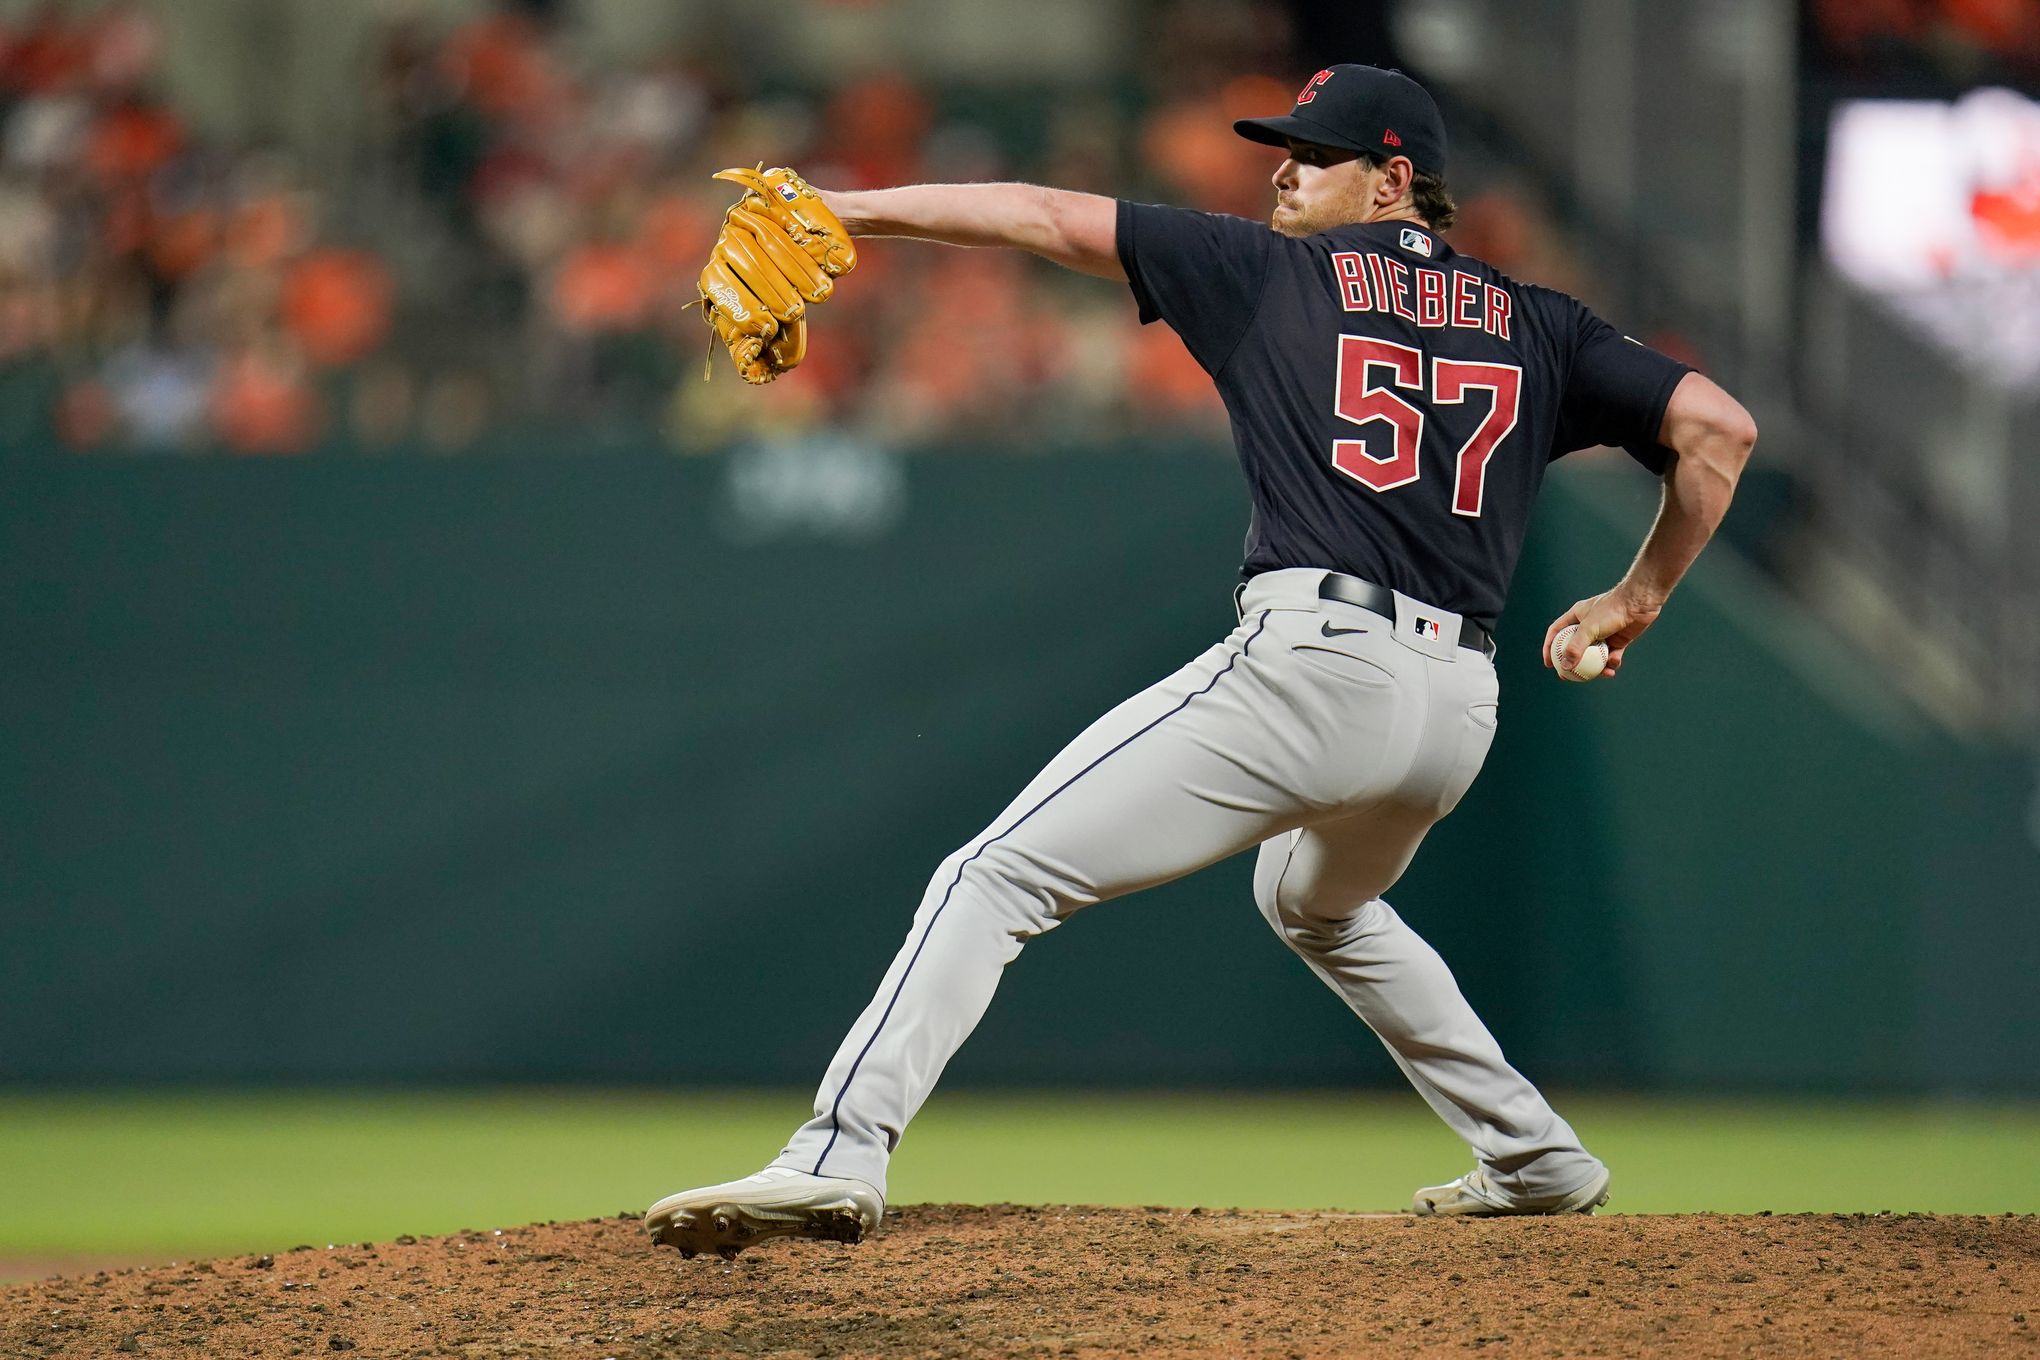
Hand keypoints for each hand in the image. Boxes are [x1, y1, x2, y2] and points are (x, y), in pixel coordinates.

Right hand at [1541, 585, 1662, 679]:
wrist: (1639, 603)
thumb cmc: (1611, 610)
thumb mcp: (1589, 628)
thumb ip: (1576, 648)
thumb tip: (1565, 667)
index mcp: (1576, 617)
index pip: (1557, 633)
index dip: (1549, 648)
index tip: (1549, 664)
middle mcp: (1588, 626)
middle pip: (1575, 647)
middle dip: (1572, 664)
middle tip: (1568, 677)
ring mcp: (1604, 634)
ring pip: (1594, 655)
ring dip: (1596, 667)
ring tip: (1598, 676)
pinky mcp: (1618, 640)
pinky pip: (1611, 655)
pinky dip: (1612, 662)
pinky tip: (1613, 666)